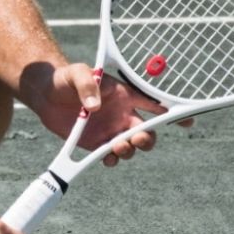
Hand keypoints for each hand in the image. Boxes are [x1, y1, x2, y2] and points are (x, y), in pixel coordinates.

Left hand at [22, 62, 170, 166]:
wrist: (45, 94)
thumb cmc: (65, 78)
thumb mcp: (77, 73)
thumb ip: (87, 85)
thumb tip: (94, 106)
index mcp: (125, 95)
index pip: (155, 103)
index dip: (173, 112)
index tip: (188, 120)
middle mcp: (122, 114)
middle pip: (147, 131)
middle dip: (147, 139)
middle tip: (135, 139)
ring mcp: (111, 130)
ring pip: (131, 146)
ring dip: (129, 150)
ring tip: (116, 147)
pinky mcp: (96, 142)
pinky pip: (111, 156)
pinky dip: (112, 160)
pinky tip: (106, 158)